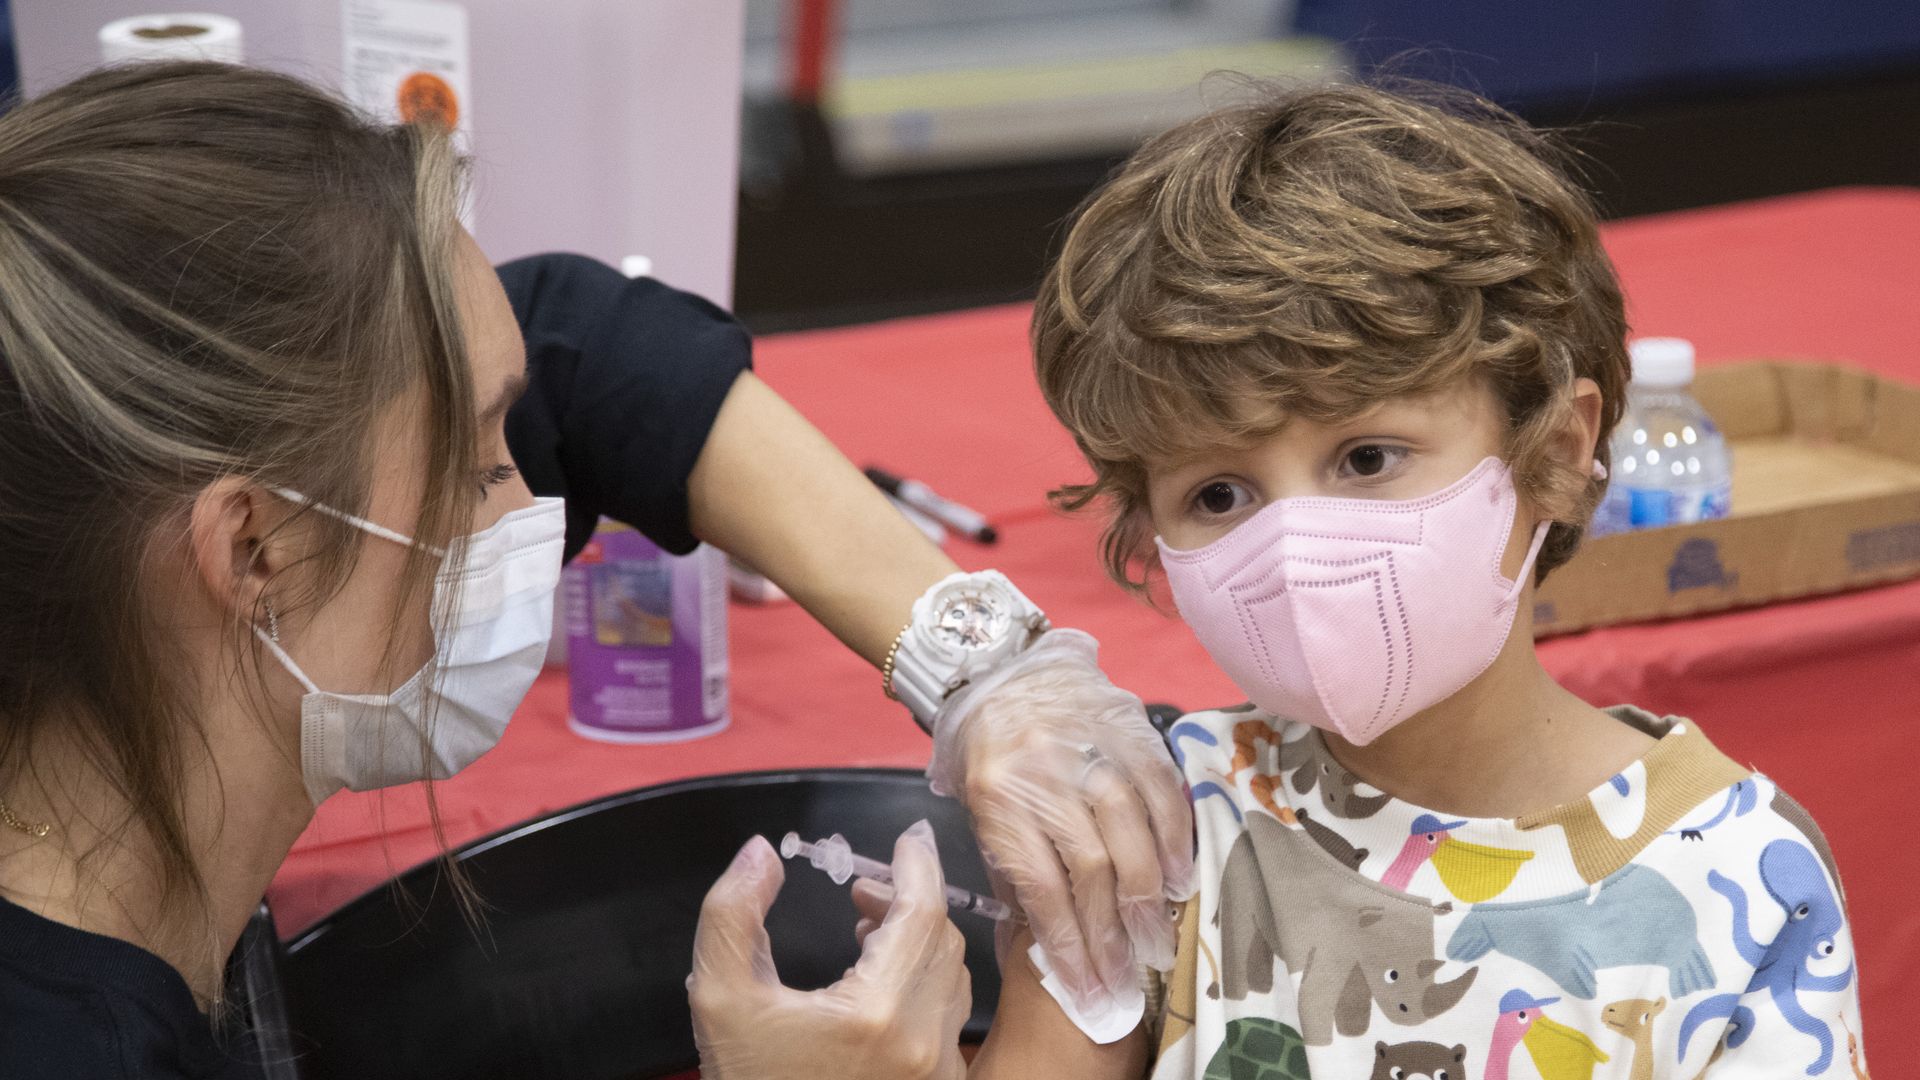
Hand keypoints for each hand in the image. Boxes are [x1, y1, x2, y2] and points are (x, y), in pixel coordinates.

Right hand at [687, 821, 971, 1079]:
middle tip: (865, 888)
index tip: (907, 837)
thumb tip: (762, 853)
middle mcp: (925, 1042)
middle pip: (943, 939)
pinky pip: (950, 1017)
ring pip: (953, 978)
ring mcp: (937, 1071)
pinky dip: (925, 981)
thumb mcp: (719, 998)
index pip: (924, 912)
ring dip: (920, 940)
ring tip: (868, 929)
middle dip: (910, 900)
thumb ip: (732, 914)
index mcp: (879, 1013)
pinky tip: (881, 982)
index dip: (918, 865)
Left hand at [927, 628, 1193, 1016]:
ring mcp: (1091, 749)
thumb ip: (1016, 863)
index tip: (1088, 991)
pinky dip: (1174, 839)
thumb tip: (1056, 934)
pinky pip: (1160, 791)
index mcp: (998, 797)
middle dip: (1112, 934)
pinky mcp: (1127, 729)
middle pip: (1091, 868)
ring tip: (1156, 941)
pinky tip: (1179, 879)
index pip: (1041, 888)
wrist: (998, 666)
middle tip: (1129, 977)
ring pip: (1131, 834)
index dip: (1068, 946)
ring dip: (1149, 897)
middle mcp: (1047, 774)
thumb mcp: (979, 810)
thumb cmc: (983, 750)